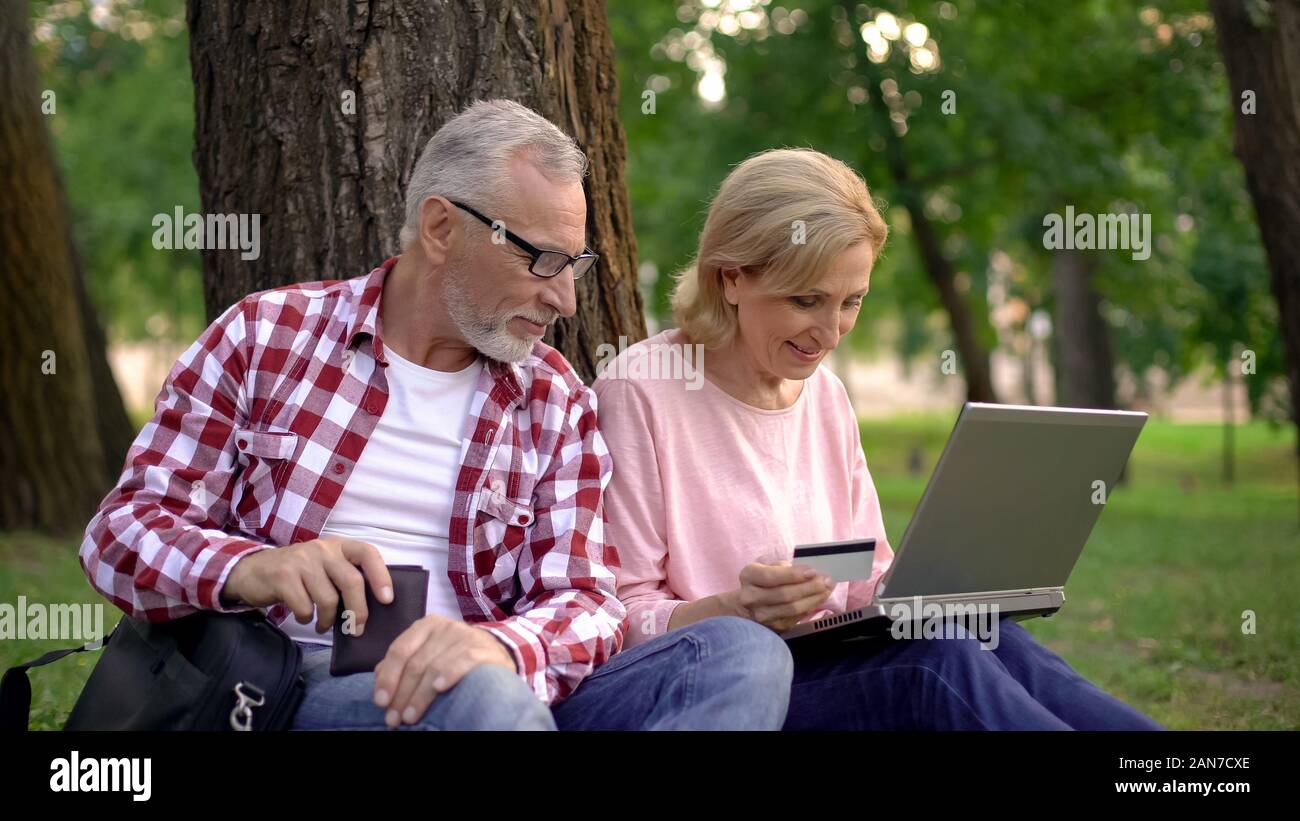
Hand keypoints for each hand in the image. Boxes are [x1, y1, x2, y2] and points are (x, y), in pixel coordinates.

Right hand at [221, 536, 392, 634]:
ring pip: (328, 599)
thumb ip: (345, 577)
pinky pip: (305, 607)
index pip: (367, 553)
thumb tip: (373, 606)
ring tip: (323, 624)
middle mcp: (322, 549)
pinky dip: (307, 619)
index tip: (387, 599)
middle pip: (351, 581)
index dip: (381, 576)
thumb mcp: (325, 567)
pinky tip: (304, 616)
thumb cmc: (299, 574)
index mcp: (339, 546)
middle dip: (358, 611)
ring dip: (329, 620)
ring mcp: (302, 561)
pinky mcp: (283, 576)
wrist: (252, 571)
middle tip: (357, 629)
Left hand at [373, 615, 516, 726]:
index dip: (388, 677)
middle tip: (394, 718)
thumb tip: (378, 674)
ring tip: (410, 716)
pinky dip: (448, 674)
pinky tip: (438, 689)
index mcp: (425, 626)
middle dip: (402, 694)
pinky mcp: (482, 649)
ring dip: (420, 695)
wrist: (496, 651)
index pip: (399, 650)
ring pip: (434, 667)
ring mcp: (464, 636)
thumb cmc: (454, 656)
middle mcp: (444, 627)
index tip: (381, 702)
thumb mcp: (428, 652)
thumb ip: (404, 660)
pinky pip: (462, 661)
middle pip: (415, 663)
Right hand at [721, 561, 835, 632]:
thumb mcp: (767, 567)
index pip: (770, 576)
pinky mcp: (773, 627)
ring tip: (828, 589)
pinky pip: (796, 617)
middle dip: (810, 587)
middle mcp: (751, 598)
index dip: (793, 575)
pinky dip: (811, 607)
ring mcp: (761, 616)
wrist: (745, 606)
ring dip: (814, 598)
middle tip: (827, 580)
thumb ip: (785, 568)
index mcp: (749, 576)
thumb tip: (811, 571)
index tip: (812, 571)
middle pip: (784, 594)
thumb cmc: (762, 582)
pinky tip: (819, 598)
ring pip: (792, 609)